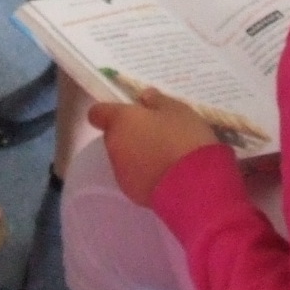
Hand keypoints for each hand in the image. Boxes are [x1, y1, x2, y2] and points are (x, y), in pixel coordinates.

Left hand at [90, 88, 223, 203]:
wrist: (192, 184)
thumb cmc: (184, 138)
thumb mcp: (178, 110)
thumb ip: (158, 101)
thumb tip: (144, 97)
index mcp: (121, 121)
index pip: (97, 113)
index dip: (109, 111)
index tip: (128, 112)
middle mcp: (114, 146)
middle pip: (114, 136)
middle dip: (130, 134)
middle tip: (156, 134)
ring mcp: (120, 172)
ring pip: (124, 158)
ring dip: (137, 155)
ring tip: (165, 157)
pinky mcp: (131, 192)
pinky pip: (134, 177)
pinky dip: (145, 174)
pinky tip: (167, 175)